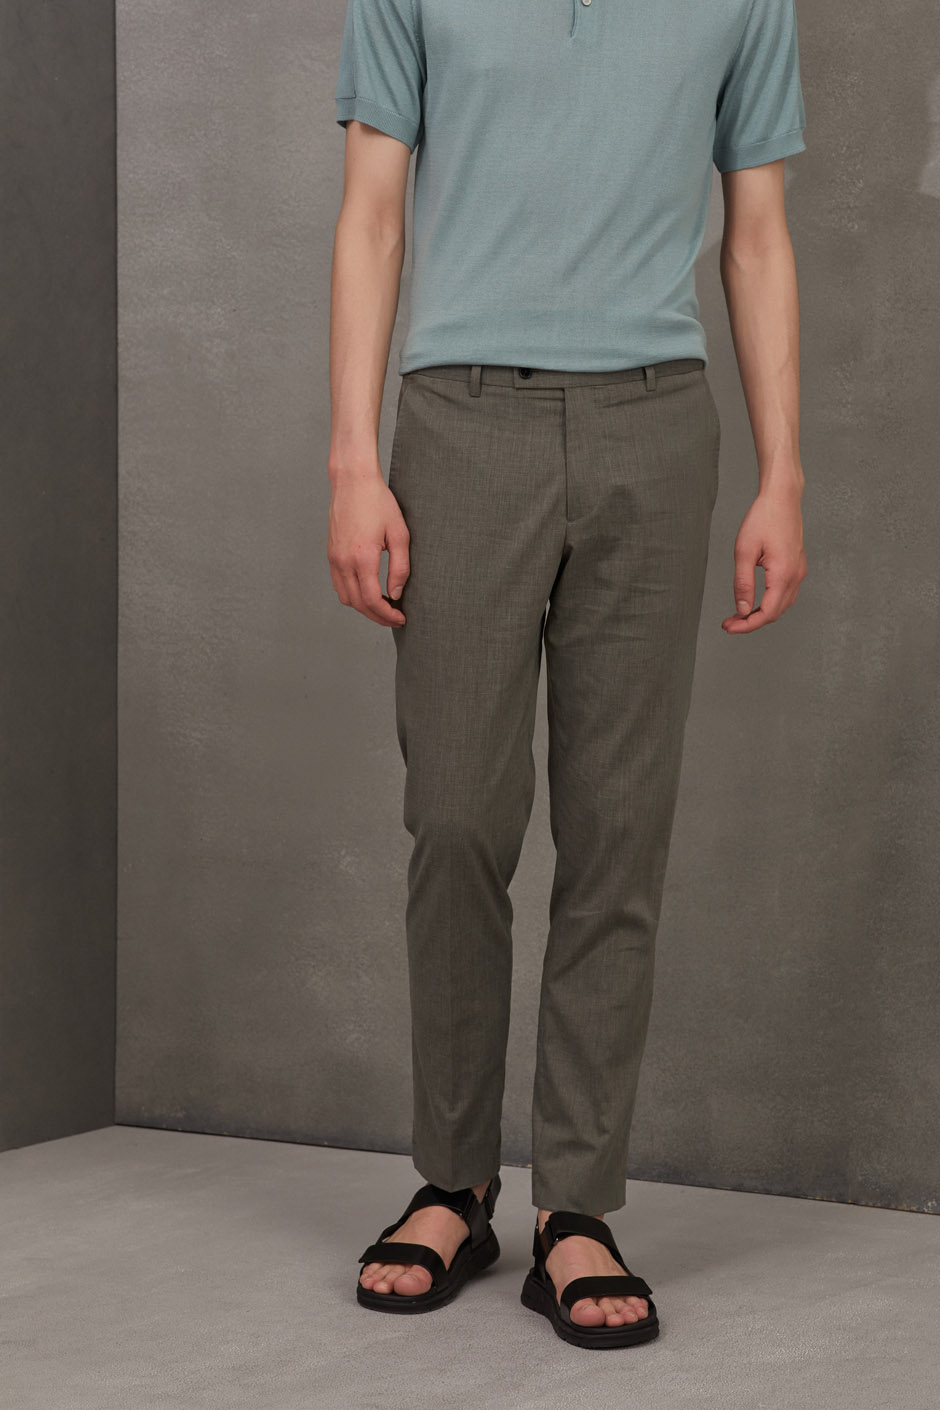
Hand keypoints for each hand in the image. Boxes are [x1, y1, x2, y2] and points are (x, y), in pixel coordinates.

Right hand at [327, 469, 409, 626]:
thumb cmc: (378, 502)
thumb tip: (396, 593)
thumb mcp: (399, 534)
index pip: (372, 600)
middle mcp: (343, 561)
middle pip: (358, 604)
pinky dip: (352, 595)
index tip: (400, 618)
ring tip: (383, 607)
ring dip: (364, 608)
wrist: (353, 482)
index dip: (387, 615)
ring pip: (346, 598)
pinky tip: (367, 592)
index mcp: (362, 557)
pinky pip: (338, 585)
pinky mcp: (331, 554)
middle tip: (394, 618)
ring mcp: (334, 558)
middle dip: (377, 616)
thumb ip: (400, 568)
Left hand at [722, 484, 806, 632]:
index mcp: (783, 574)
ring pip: (781, 606)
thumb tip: (741, 609)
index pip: (767, 613)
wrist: (782, 498)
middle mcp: (796, 576)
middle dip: (751, 622)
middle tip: (729, 622)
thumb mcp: (744, 551)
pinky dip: (770, 603)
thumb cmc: (763, 519)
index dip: (747, 625)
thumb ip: (743, 583)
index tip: (728, 627)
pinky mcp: (797, 567)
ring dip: (761, 613)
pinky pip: (785, 594)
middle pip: (775, 613)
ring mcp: (799, 572)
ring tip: (738, 614)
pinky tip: (754, 601)